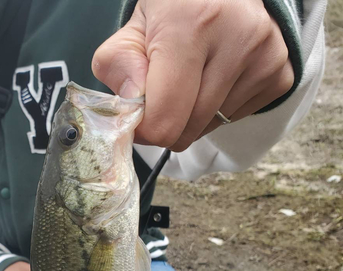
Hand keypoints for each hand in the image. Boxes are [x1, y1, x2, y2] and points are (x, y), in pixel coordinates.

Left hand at [92, 0, 293, 150]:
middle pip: (186, 131)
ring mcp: (266, 57)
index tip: (139, 117)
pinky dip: (217, 112)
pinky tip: (216, 79)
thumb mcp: (134, 27)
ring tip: (192, 79)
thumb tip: (133, 111)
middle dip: (166, 125)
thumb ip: (118, 66)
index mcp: (192, 22)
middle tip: (162, 97)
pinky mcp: (281, 75)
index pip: (165, 118)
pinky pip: (234, 120)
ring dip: (192, 118)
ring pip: (209, 129)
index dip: (144, 130)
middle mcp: (238, 38)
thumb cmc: (176, 9)